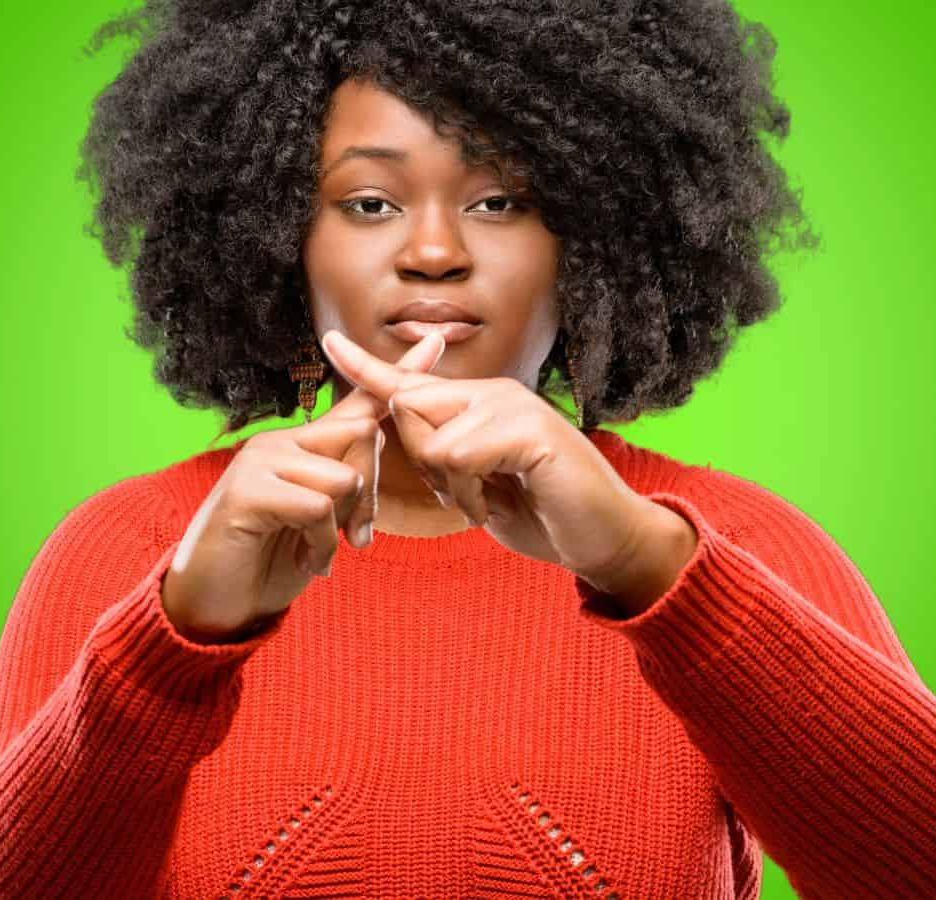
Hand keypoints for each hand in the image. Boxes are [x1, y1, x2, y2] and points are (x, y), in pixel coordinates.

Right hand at [159, 333, 445, 641]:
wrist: (214, 606)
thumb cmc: (271, 563)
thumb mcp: (322, 522)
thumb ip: (346, 490)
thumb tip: (371, 466)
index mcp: (303, 447)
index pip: (357, 403)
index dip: (395, 375)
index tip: (434, 339)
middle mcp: (280, 441)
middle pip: (362, 437)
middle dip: (370, 494)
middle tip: (353, 539)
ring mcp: (260, 462)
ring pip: (343, 476)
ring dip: (341, 528)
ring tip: (315, 552)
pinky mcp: (247, 492)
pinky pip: (317, 507)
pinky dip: (321, 545)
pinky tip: (306, 562)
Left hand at [319, 329, 659, 587]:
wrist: (605, 540)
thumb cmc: (544, 515)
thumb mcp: (479, 486)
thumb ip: (446, 458)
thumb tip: (412, 439)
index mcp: (481, 402)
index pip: (414, 382)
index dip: (369, 368)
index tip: (330, 342)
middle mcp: (496, 392)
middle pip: (410, 406)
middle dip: (420, 461)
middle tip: (464, 495)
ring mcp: (514, 405)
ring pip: (430, 436)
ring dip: (448, 487)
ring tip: (487, 500)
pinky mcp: (529, 430)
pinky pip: (458, 456)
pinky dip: (467, 493)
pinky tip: (496, 504)